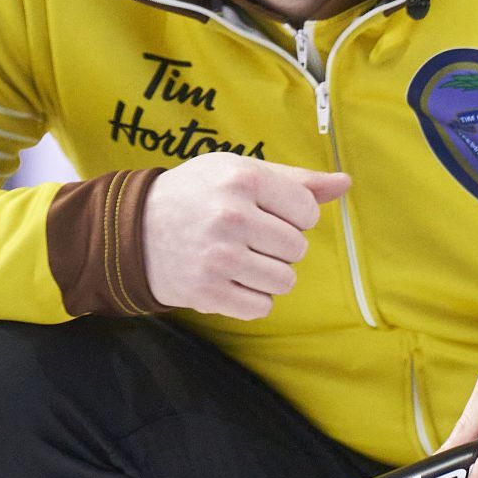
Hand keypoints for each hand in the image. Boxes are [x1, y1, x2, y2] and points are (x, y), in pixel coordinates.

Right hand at [141, 155, 348, 318]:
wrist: (132, 229)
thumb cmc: (196, 194)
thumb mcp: (239, 171)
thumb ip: (295, 179)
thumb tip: (345, 183)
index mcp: (243, 179)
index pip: (306, 211)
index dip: (293, 215)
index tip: (267, 213)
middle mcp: (231, 216)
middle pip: (297, 248)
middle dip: (279, 245)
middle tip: (248, 236)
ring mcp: (218, 256)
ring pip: (284, 280)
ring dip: (268, 274)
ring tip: (240, 258)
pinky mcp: (207, 291)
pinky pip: (261, 307)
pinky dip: (252, 298)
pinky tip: (231, 280)